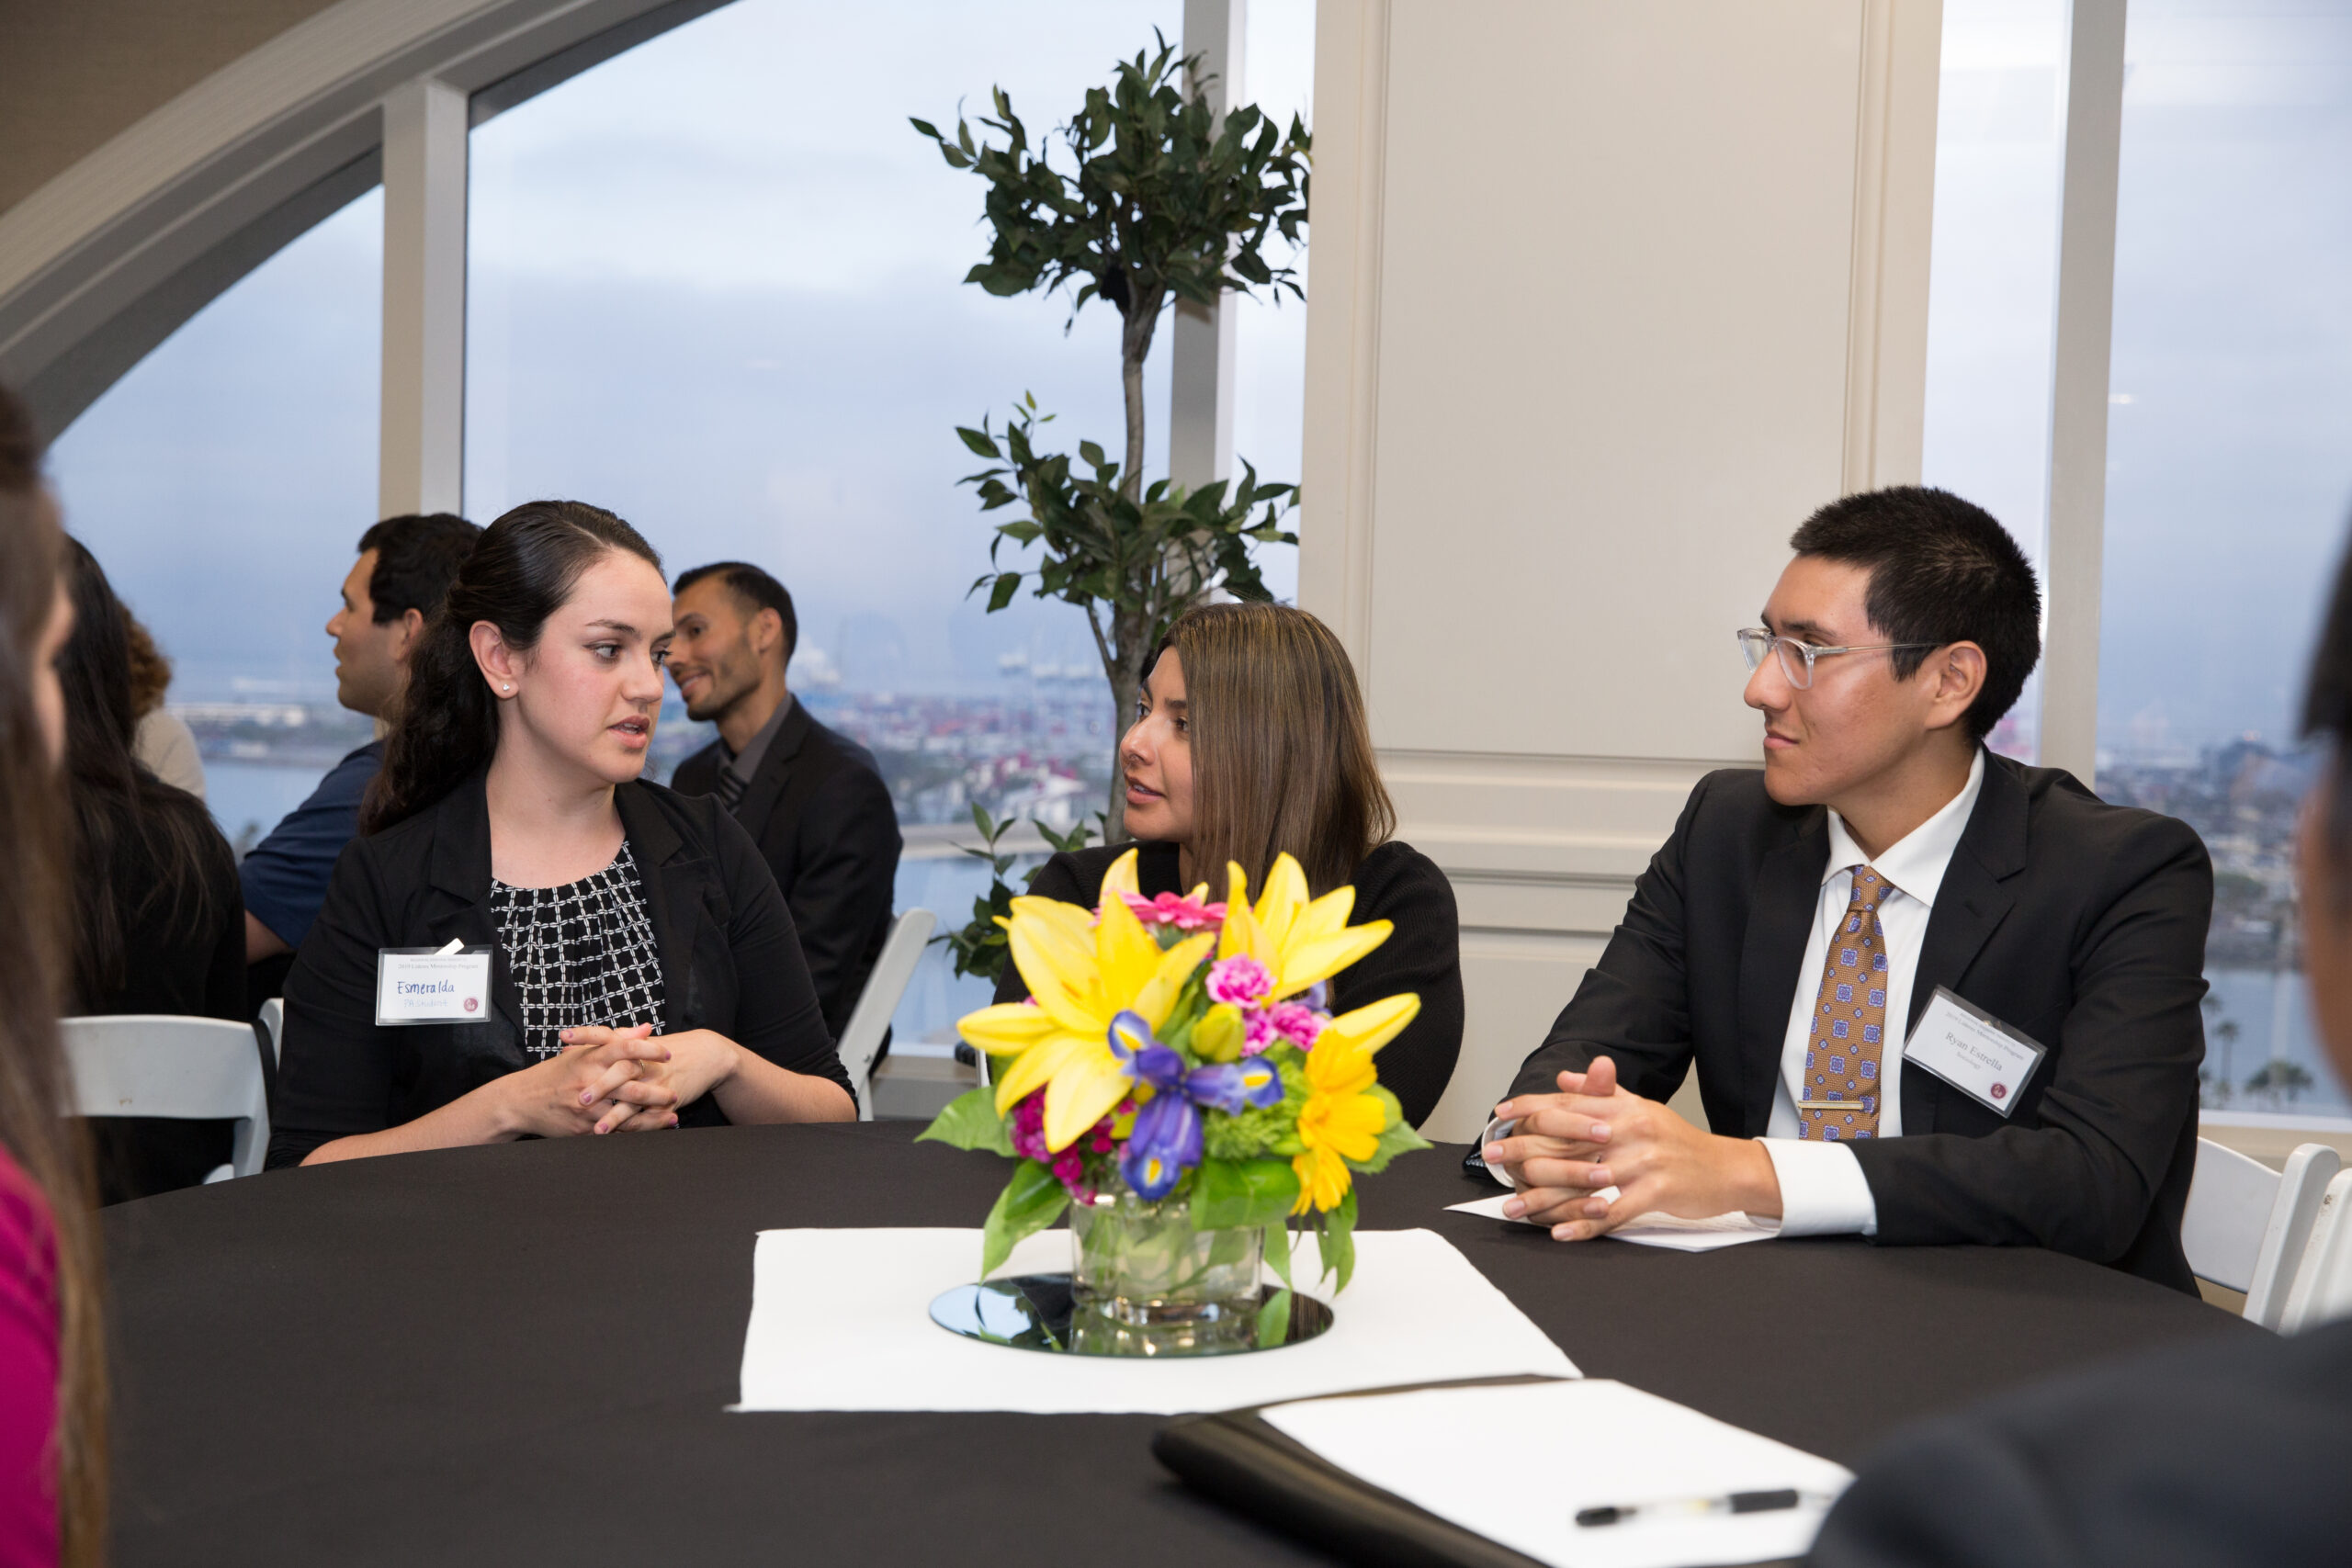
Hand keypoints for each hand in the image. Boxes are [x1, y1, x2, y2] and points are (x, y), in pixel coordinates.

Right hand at [498, 1026, 677, 1138]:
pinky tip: (653, 1131)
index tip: (667, 1054)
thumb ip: (616, 1039)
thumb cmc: (554, 1074)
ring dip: (652, 1117)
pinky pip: (615, 1132)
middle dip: (656, 1091)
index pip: (625, 1049)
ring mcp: (587, 1108)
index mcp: (590, 1059)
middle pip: (630, 1085)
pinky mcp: (583, 1129)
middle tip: (674, 1092)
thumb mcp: (581, 1052)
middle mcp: (589, 1082)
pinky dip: (636, 1133)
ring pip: (626, 1114)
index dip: (649, 1050)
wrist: (521, 1102)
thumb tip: (646, 1029)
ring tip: (672, 1116)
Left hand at [568, 1025, 742, 1130]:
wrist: (706, 1055)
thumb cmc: (667, 1049)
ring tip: (597, 1131)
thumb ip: (607, 1044)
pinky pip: (649, 1117)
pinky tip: (620, 1140)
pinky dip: (633, 1129)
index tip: (563, 1037)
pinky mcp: (667, 1100)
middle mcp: (644, 1063)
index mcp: (633, 1045)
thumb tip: (569, 1046)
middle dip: (601, 1086)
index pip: (606, 1035)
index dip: (585, 1035)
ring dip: (615, 1117)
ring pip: (634, 1100)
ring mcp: (656, 1082)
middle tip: (580, 1099)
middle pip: (620, 1071)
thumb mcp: (640, 1042)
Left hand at [1482, 1057, 1781, 1239]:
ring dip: (1544, 1198)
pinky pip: (1613, 1211)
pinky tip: (1560, 1232)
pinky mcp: (1658, 1192)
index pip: (1568, 1103)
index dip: (1531, 1107)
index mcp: (1624, 1107)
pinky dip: (1585, 1224)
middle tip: (1491, 1162)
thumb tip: (1564, 1079)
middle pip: (1567, 1141)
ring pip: (1584, 1181)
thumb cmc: (1678, 1141)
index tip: (1500, 1115)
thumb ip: (1601, 1094)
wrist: (1727, 1168)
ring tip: (1514, 1208)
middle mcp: (1631, 1129)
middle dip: (1525, 1152)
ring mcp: (1645, 1161)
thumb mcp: (1641, 1108)